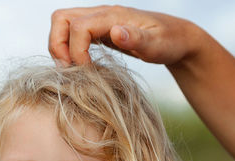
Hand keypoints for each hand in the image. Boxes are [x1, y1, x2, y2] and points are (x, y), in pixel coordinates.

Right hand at [49, 5, 199, 66]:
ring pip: (62, 24)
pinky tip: (81, 67)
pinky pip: (71, 33)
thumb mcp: (157, 44)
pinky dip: (68, 49)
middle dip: (58, 45)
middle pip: (61, 19)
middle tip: (69, 71)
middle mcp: (101, 14)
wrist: (176, 37)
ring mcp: (97, 21)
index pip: (78, 27)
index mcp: (113, 16)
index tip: (88, 72)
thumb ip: (137, 38)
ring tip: (72, 70)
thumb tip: (116, 32)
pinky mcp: (97, 30)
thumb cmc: (169, 42)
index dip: (76, 52)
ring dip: (59, 47)